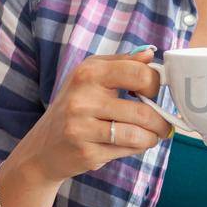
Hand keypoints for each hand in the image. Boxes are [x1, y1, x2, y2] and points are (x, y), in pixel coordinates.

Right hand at [10, 46, 173, 186]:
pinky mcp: (86, 151)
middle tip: (163, 122)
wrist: (43, 148)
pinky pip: (127, 149)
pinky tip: (135, 143)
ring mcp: (82, 126)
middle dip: (161, 119)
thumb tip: (150, 54)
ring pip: (138, 133)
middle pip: (143, 110)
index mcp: (88, 73)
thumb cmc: (74, 108)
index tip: (155, 93)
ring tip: (154, 135)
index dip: (155, 84)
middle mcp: (83, 98)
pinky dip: (139, 147)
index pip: (139, 73)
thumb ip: (122, 64)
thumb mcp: (91, 78)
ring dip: (153, 136)